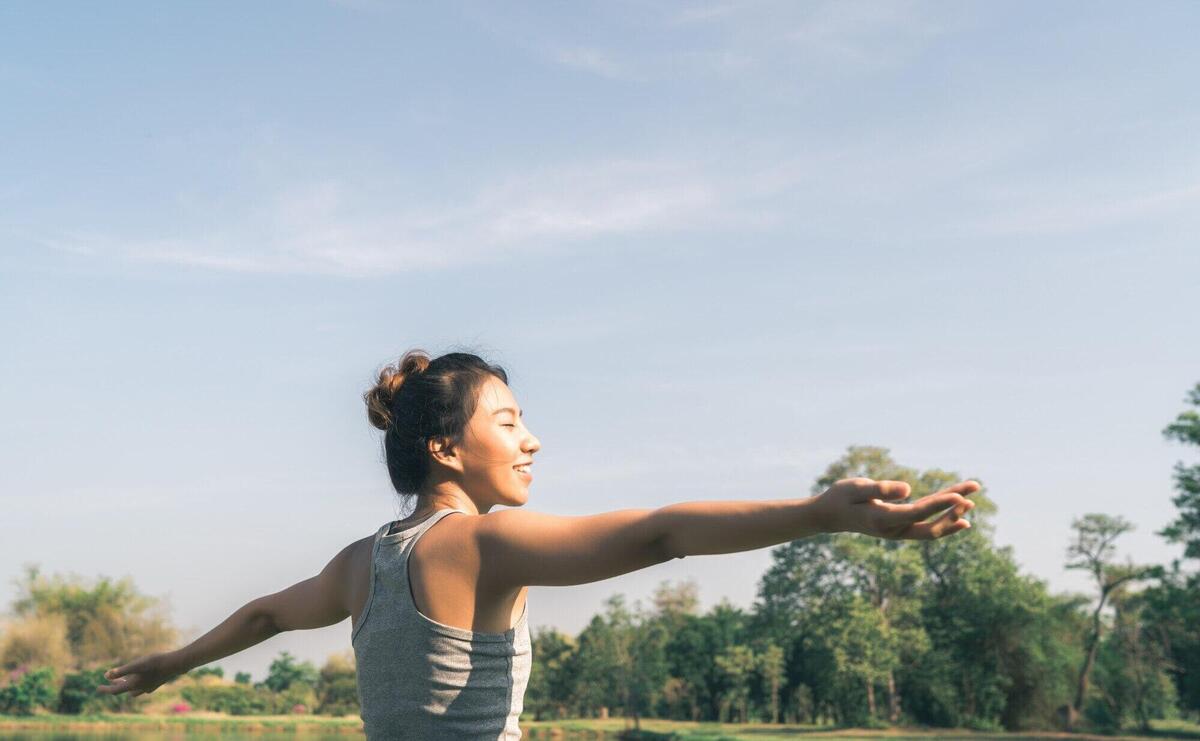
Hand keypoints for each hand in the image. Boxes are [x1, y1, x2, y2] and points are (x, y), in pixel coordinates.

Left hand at [96, 651, 183, 696]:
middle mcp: (141, 688)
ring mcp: (150, 686)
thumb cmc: (156, 662)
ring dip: (128, 685)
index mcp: (134, 685)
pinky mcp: (158, 682)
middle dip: (116, 687)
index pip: (115, 690)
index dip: (105, 689)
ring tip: (125, 679)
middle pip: (125, 690)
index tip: (97, 687)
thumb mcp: (136, 664)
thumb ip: (121, 671)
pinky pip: (145, 686)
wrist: (176, 664)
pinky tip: (144, 677)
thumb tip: (105, 675)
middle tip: (110, 682)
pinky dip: (139, 682)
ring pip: (135, 690)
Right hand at [814, 477, 978, 539]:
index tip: (960, 495)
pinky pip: (926, 527)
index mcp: (883, 519)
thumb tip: (908, 489)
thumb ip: (880, 489)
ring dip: (952, 515)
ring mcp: (898, 532)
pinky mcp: (900, 528)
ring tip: (972, 500)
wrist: (830, 515)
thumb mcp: (856, 488)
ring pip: (931, 528)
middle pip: (930, 527)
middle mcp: (894, 530)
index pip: (918, 513)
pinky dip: (944, 521)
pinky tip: (962, 517)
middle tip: (972, 494)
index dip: (940, 504)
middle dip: (953, 511)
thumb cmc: (841, 497)